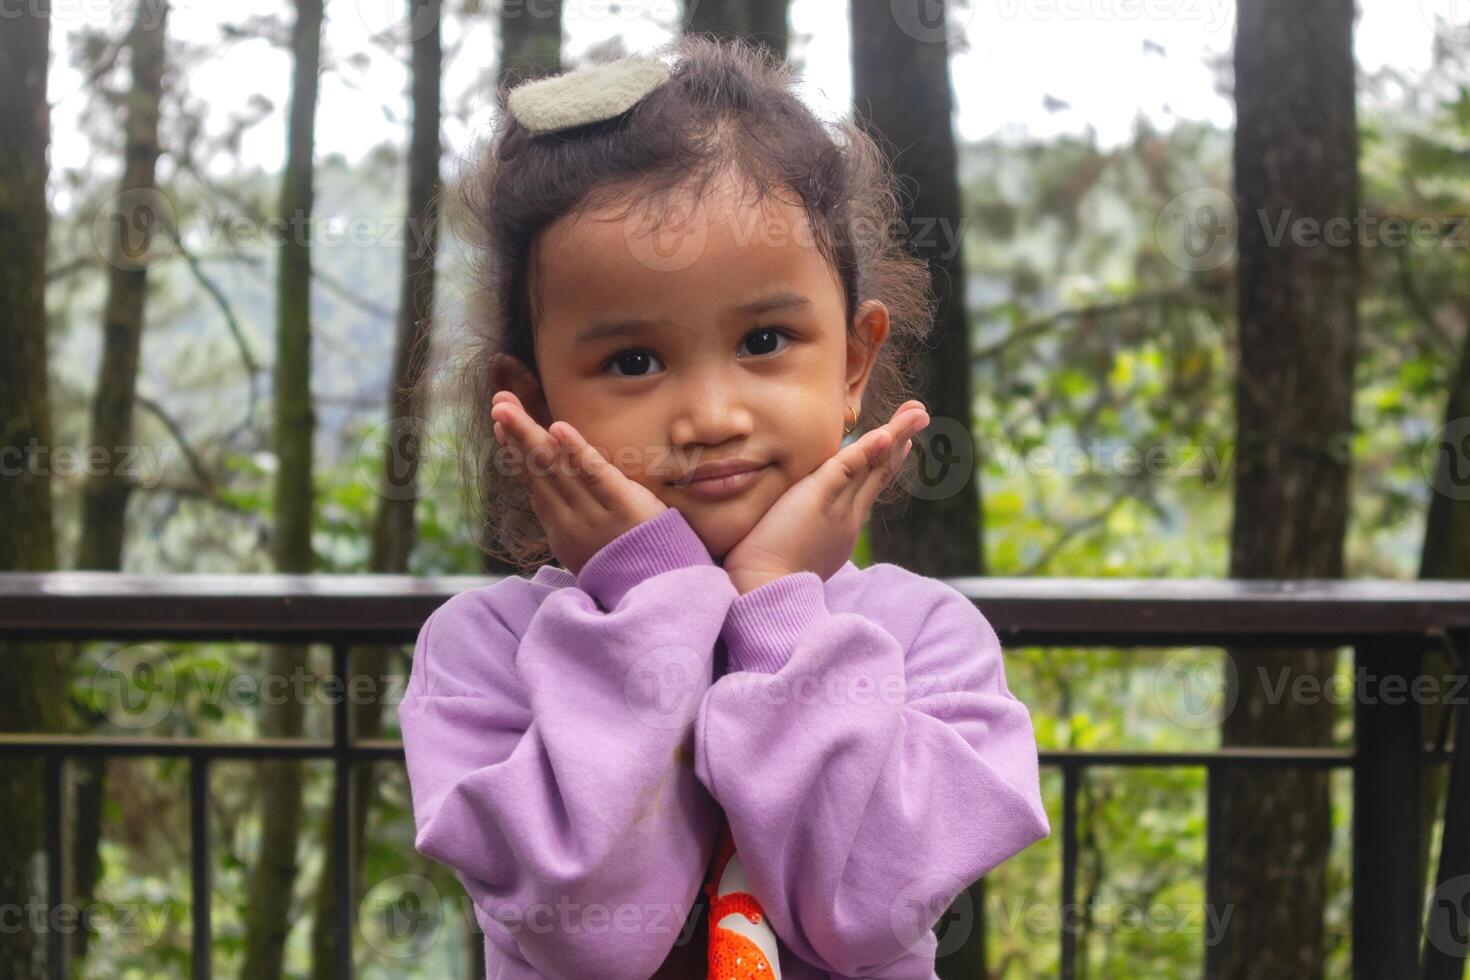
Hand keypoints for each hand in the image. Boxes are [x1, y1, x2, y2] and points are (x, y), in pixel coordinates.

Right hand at [490, 391, 667, 575]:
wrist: (660, 593)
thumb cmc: (630, 567)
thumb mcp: (590, 547)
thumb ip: (574, 518)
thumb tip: (560, 494)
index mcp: (561, 530)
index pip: (533, 484)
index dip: (514, 454)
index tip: (500, 426)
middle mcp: (570, 520)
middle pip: (538, 471)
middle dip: (516, 435)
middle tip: (497, 405)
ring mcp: (594, 514)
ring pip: (555, 469)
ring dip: (530, 435)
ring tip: (508, 409)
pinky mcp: (623, 506)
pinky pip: (594, 475)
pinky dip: (575, 451)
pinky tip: (558, 428)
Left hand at [721, 400, 929, 594]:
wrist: (763, 593)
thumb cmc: (767, 578)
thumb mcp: (795, 552)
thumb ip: (803, 533)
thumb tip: (796, 526)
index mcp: (842, 528)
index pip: (867, 486)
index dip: (885, 461)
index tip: (901, 443)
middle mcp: (847, 516)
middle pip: (879, 471)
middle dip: (901, 441)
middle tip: (921, 414)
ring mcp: (837, 508)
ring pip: (872, 466)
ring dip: (895, 435)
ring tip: (918, 412)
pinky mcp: (818, 500)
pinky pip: (846, 469)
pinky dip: (866, 450)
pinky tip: (885, 434)